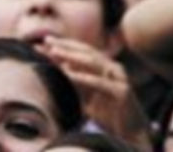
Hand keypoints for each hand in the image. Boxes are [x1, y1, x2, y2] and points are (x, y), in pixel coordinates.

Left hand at [39, 36, 151, 150]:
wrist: (130, 132)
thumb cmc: (106, 113)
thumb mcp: (84, 93)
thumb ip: (72, 79)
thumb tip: (54, 64)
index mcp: (104, 66)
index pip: (81, 50)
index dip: (63, 44)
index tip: (42, 42)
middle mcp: (112, 68)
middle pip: (86, 51)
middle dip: (65, 45)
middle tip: (47, 41)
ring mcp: (118, 78)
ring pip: (93, 62)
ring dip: (72, 56)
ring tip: (55, 52)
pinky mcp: (122, 91)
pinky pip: (100, 82)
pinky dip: (84, 77)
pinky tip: (69, 73)